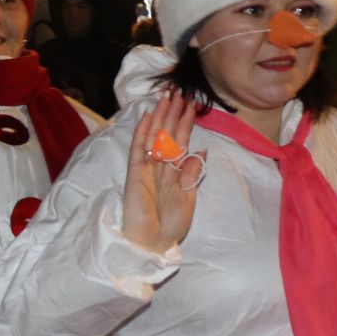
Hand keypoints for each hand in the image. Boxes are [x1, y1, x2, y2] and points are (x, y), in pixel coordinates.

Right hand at [121, 95, 202, 255]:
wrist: (153, 242)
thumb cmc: (171, 225)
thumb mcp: (189, 198)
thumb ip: (192, 173)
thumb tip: (201, 148)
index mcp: (175, 172)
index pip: (181, 142)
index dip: (186, 124)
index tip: (192, 106)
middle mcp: (161, 166)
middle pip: (168, 134)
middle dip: (173, 114)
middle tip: (179, 93)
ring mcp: (147, 168)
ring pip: (154, 136)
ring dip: (160, 117)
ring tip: (166, 97)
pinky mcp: (135, 173)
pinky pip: (139, 148)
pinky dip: (143, 133)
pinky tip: (148, 116)